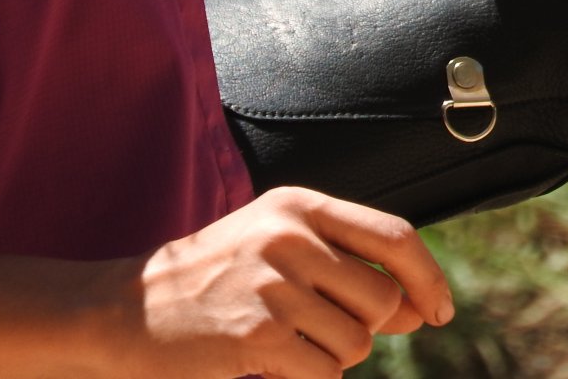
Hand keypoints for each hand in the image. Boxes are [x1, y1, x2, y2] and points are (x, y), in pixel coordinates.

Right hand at [113, 187, 453, 378]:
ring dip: (333, 354)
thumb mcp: (281, 249)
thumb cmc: (217, 280)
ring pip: (358, 340)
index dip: (429, 277)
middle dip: (367, 326)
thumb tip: (424, 308)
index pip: (396, 237)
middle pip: (383, 297)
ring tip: (285, 340)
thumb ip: (351, 268)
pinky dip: (309, 376)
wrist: (126, 310)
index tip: (442, 311)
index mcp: (301, 206)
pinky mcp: (258, 336)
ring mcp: (274, 285)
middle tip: (319, 329)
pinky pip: (326, 370)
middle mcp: (291, 237)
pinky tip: (269, 361)